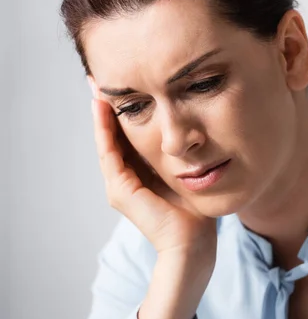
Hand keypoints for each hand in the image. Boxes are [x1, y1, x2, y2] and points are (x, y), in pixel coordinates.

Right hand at [89, 77, 216, 318]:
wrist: (192, 244)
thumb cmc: (197, 213)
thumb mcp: (191, 175)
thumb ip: (187, 156)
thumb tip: (197, 130)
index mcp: (143, 174)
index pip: (130, 135)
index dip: (127, 109)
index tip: (129, 82)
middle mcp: (126, 178)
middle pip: (114, 134)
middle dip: (111, 105)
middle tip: (105, 73)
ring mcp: (120, 185)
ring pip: (107, 139)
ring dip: (102, 111)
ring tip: (98, 82)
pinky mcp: (120, 190)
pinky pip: (109, 151)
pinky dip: (105, 128)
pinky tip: (103, 105)